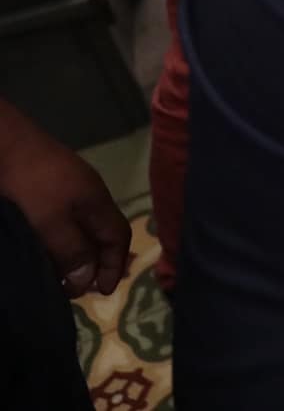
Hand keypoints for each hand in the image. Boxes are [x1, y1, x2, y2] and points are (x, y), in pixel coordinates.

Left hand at [0, 105, 129, 296]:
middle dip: (94, 263)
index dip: (113, 264)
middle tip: (76, 290)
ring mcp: (66, 189)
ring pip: (79, 228)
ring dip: (74, 253)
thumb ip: (71, 250)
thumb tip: (86, 279)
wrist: (3, 144)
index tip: (101, 292)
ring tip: (59, 276)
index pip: (118, 236)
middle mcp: (87, 195)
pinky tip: (43, 248)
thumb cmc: (31, 182)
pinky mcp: (45, 187)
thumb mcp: (51, 221)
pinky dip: (57, 241)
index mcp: (97, 201)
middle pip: (101, 234)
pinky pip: (61, 221)